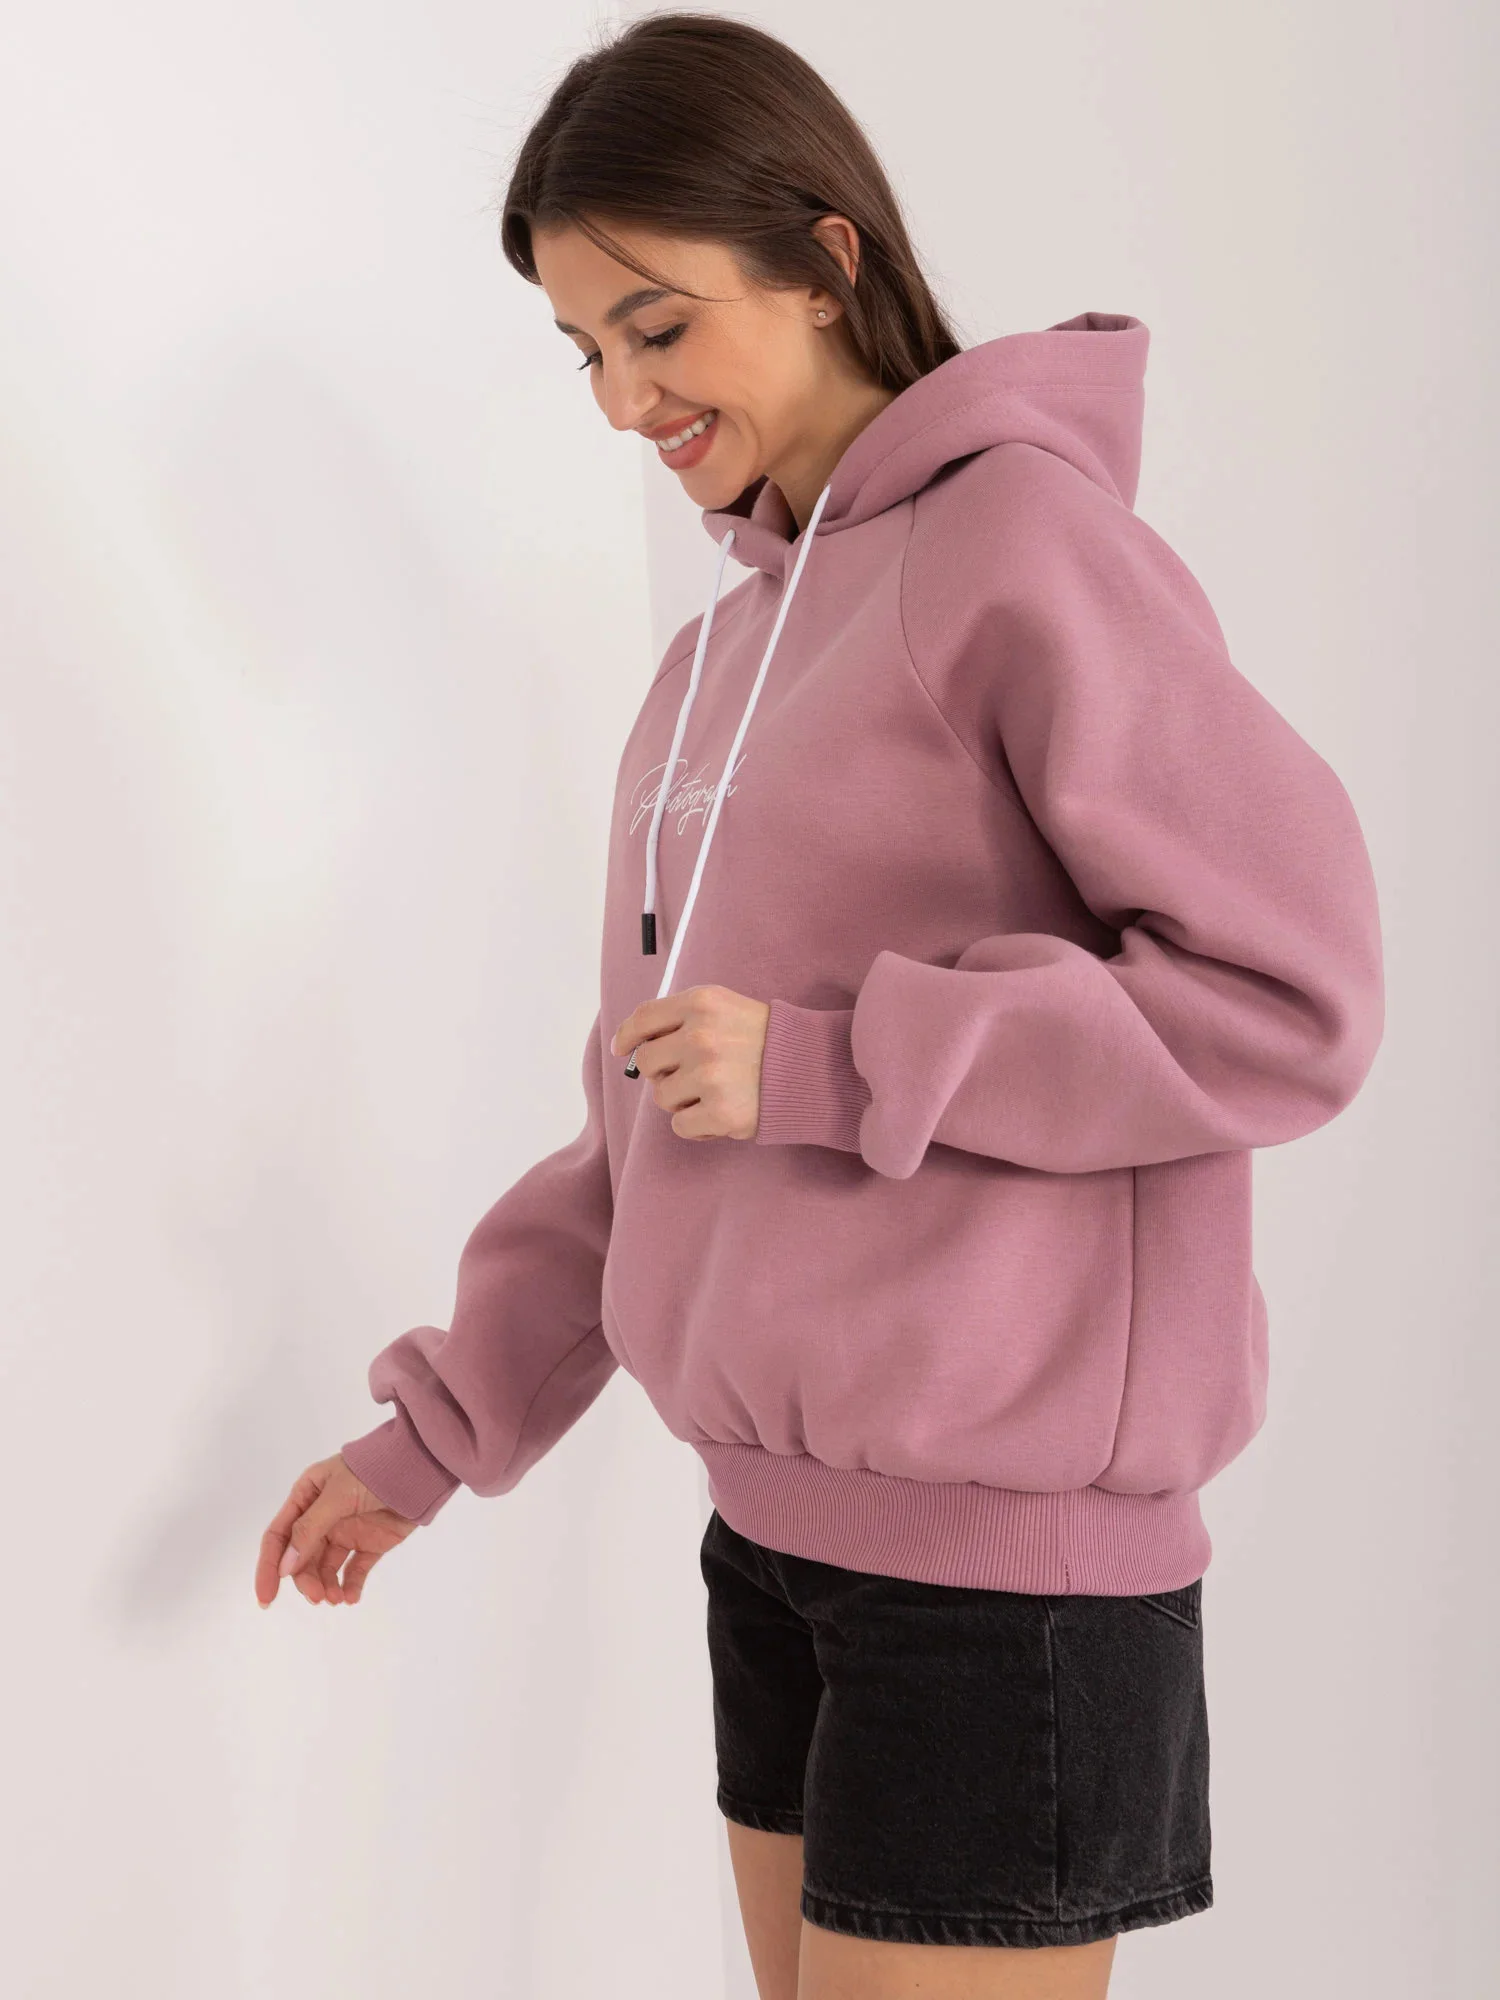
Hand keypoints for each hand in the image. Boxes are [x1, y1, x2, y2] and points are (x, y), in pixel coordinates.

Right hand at [255, 1453, 417, 1607]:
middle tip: (319, 1597)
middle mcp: (322, 1516)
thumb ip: (309, 1530)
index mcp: (307, 1497)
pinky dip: (350, 1586)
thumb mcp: (336, 1495)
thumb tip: (285, 1567)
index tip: (265, 1598)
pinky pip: (354, 1570)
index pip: (279, 1536)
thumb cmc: (373, 1471)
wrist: (419, 1469)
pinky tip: (350, 1597)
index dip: (269, 1568)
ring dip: (327, 1585)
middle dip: (306, 1580)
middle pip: (302, 1557)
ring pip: (326, 1567)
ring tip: (336, 1599)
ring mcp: (346, 1530)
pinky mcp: (370, 1543)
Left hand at [610, 983, 770, 1140]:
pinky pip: (681, 1126)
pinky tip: (721, 1113)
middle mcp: (701, 1036)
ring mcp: (710, 1075)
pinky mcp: (721, 1111)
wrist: (813, 1069)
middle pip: (648, 1062)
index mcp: (702, 1004)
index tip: (622, 1048)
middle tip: (690, 1076)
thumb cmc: (766, 1040)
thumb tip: (630, 1045)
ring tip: (715, 1093)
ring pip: (662, 1097)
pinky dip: (698, 1126)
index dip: (628, 1035)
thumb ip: (682, 1018)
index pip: (644, 1018)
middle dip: (663, 1073)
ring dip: (682, 1101)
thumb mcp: (726, 1008)